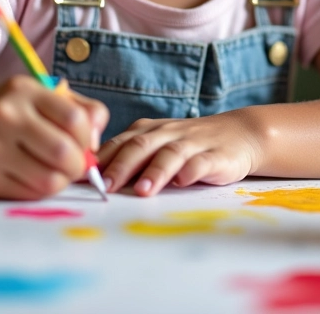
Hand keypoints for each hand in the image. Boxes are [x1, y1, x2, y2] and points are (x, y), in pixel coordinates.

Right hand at [0, 75, 108, 198]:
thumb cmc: (8, 113)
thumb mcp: (40, 97)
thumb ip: (80, 110)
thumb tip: (97, 140)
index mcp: (24, 91)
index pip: (74, 119)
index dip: (88, 137)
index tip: (84, 144)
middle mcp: (5, 116)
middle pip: (64, 152)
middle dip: (78, 165)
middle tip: (74, 165)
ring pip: (49, 180)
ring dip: (62, 181)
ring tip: (56, 173)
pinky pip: (29, 194)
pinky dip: (41, 191)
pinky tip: (34, 178)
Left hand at [97, 109, 262, 196]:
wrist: (239, 133)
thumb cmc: (188, 145)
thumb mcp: (157, 145)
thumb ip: (129, 157)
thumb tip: (90, 178)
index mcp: (149, 130)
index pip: (120, 141)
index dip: (100, 159)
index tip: (80, 176)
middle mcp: (168, 133)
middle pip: (141, 145)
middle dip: (121, 165)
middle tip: (105, 186)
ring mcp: (193, 143)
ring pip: (171, 153)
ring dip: (156, 170)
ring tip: (142, 189)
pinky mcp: (217, 156)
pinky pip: (203, 162)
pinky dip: (192, 170)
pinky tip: (183, 181)